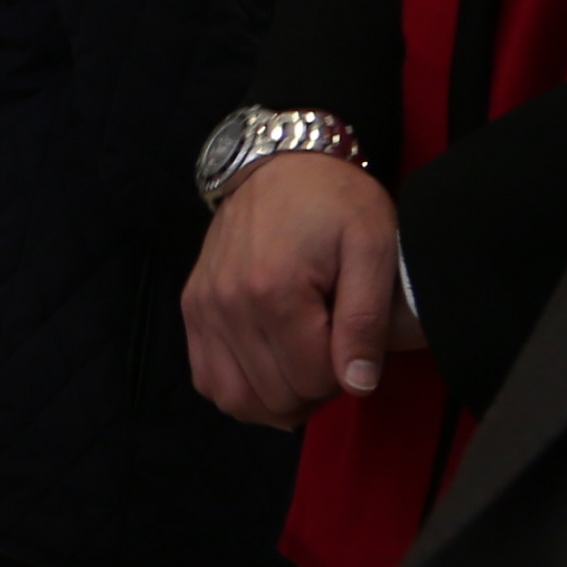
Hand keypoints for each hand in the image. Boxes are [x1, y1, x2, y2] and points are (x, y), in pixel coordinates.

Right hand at [183, 150, 408, 428]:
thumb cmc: (335, 202)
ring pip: (238, 400)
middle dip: (317, 391)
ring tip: (306, 370)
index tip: (358, 346)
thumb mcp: (373, 248)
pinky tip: (271, 371)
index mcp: (276, 291)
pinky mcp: (193, 309)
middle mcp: (228, 305)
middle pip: (277, 396)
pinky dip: (242, 391)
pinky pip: (209, 381)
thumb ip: (367, 320)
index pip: (315, 380)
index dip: (348, 376)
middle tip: (338, 356)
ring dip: (279, 401)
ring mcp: (204, 309)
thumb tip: (357, 385)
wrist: (279, 165)